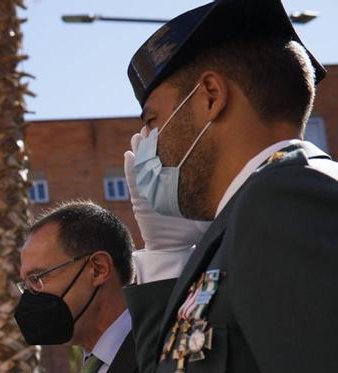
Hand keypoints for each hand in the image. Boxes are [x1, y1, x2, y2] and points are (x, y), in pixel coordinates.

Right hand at [124, 130, 210, 250]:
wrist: (174, 249)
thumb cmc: (194, 229)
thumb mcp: (208, 206)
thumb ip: (218, 191)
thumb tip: (242, 174)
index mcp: (177, 182)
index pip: (176, 156)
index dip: (175, 141)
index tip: (179, 124)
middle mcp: (161, 183)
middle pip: (157, 156)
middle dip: (155, 140)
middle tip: (154, 123)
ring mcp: (148, 190)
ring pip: (142, 165)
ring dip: (140, 149)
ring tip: (140, 134)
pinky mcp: (139, 201)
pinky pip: (133, 181)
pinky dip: (130, 167)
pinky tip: (129, 154)